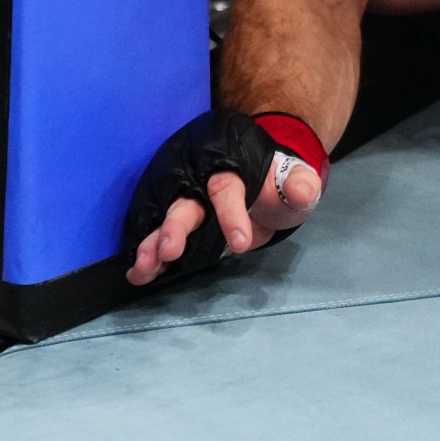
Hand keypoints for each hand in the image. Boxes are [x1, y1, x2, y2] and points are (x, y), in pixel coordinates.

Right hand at [122, 109, 328, 285]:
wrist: (261, 179)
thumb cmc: (276, 181)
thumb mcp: (295, 179)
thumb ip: (300, 184)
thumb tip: (302, 190)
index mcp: (231, 167)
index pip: (227, 188)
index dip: (231, 215)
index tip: (240, 244)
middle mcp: (200, 180)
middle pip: (184, 203)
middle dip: (174, 227)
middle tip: (169, 251)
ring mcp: (184, 198)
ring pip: (163, 219)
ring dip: (151, 243)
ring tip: (142, 268)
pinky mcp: (175, 217)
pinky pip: (155, 233)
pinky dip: (145, 252)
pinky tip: (138, 273)